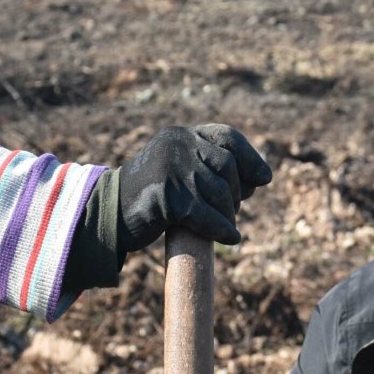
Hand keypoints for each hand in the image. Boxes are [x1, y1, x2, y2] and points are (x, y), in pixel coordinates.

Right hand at [117, 124, 271, 249]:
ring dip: (229, 213)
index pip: (227, 137)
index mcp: (181, 135)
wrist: (108, 214)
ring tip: (227, 224)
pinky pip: (206, 214)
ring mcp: (170, 169)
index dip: (250, 158)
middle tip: (235, 208)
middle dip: (239, 190)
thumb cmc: (151, 196)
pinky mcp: (165, 197)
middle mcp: (176, 145)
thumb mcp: (179, 170)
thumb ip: (210, 166)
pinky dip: (222, 229)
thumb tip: (261, 177)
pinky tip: (231, 238)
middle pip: (228, 166)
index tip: (265, 178)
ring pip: (219, 191)